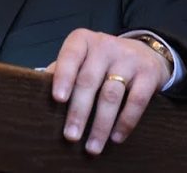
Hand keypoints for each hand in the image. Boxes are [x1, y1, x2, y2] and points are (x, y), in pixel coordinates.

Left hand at [45, 29, 170, 155]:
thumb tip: (39, 91)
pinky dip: (125, 122)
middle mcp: (105, 45)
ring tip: (92, 146)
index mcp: (82, 40)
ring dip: (100, 124)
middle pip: (88, 81)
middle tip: (70, 136)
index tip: (57, 99)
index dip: (63, 77)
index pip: (70, 56)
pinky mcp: (148, 73)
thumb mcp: (82, 58)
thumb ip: (63, 70)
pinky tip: (116, 137)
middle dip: (78, 112)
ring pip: (111, 95)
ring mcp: (128, 59)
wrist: (144, 52)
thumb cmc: (100, 60)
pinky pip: (136, 101)